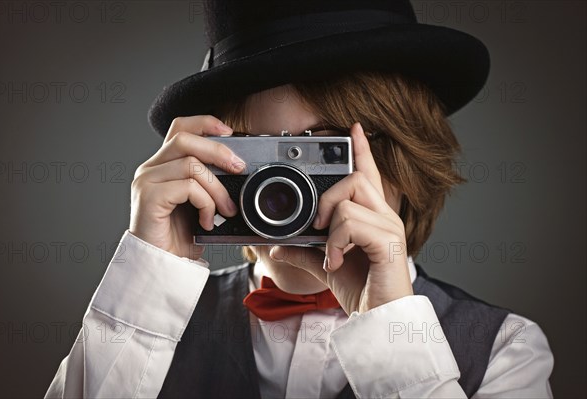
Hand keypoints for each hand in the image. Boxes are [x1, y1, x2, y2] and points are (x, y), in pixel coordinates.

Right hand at [129, 115, 243, 258]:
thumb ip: (208, 181)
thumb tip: (238, 167)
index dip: (205, 123)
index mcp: (162, 165)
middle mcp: (150, 169)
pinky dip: (206, 203)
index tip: (230, 132)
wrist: (161, 266)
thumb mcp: (199, 202)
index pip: (180, 128)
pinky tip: (207, 221)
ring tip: (226, 209)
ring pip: (191, 165)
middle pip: (185, 139)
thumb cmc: (179, 237)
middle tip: (240, 168)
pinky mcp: (149, 197)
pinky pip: (188, 187)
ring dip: (217, 188)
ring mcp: (146, 182)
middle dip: (219, 151)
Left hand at [269, 123, 412, 314]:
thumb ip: (305, 252)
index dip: (362, 150)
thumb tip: (278, 245)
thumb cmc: (361, 291)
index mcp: (373, 217)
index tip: (355, 129)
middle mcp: (385, 216)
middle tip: (318, 227)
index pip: (369, 174)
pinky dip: (335, 243)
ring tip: (332, 254)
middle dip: (327, 197)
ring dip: (329, 228)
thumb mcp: (325, 267)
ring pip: (348, 199)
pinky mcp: (388, 241)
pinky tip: (337, 262)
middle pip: (356, 178)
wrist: (378, 320)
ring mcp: (389, 227)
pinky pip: (350, 222)